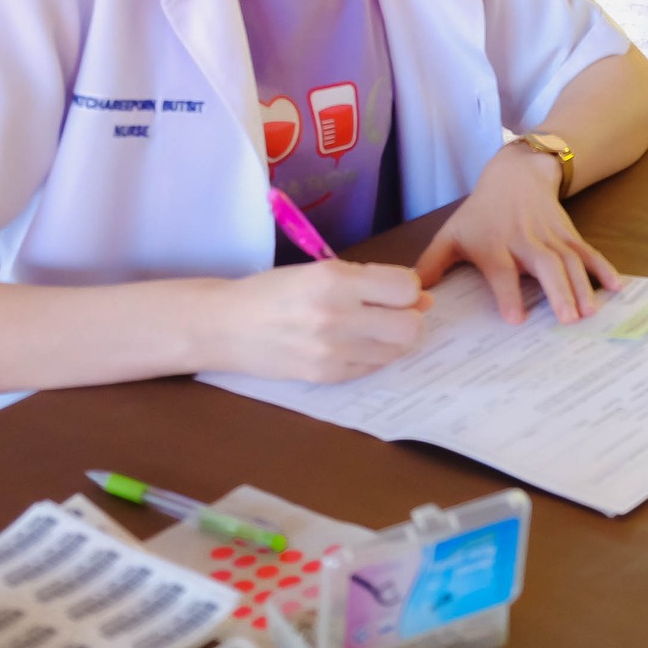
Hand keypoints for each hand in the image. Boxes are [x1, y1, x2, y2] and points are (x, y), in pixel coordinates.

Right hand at [214, 259, 429, 382]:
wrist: (226, 327)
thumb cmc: (274, 291)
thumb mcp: (319, 270)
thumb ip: (371, 280)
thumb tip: (421, 296)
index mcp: (333, 281)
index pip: (405, 288)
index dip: (408, 287)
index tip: (395, 288)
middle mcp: (336, 317)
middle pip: (409, 325)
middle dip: (409, 316)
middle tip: (392, 311)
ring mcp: (332, 352)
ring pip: (396, 350)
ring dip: (393, 337)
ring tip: (371, 326)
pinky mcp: (327, 376)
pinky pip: (374, 367)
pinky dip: (373, 354)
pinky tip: (354, 342)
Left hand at [413, 142, 622, 323]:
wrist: (516, 174)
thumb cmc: (481, 212)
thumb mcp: (452, 233)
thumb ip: (431, 264)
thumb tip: (410, 294)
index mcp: (494, 244)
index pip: (501, 271)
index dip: (508, 294)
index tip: (515, 320)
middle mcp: (524, 240)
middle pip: (544, 264)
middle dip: (557, 290)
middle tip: (567, 319)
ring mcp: (551, 236)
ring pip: (570, 260)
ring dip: (581, 286)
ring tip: (589, 313)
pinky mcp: (569, 234)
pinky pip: (588, 252)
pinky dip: (603, 268)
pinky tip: (616, 287)